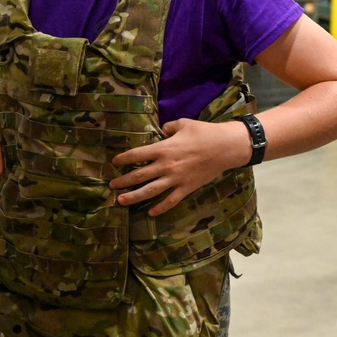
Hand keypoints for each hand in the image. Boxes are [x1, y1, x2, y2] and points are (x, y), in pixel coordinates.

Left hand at [109, 118, 249, 216]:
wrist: (225, 147)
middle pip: (139, 175)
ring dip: (134, 196)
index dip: (124, 158)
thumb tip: (162, 130)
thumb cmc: (203, 132)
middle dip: (123, 181)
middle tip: (111, 185)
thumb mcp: (183, 124)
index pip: (137, 155)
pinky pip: (171, 200)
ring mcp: (176, 179)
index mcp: (163, 148)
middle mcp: (166, 165)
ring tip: (121, 201)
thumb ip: (168, 127)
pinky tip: (151, 212)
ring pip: (151, 191)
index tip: (115, 162)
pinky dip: (160, 208)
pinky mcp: (186, 188)